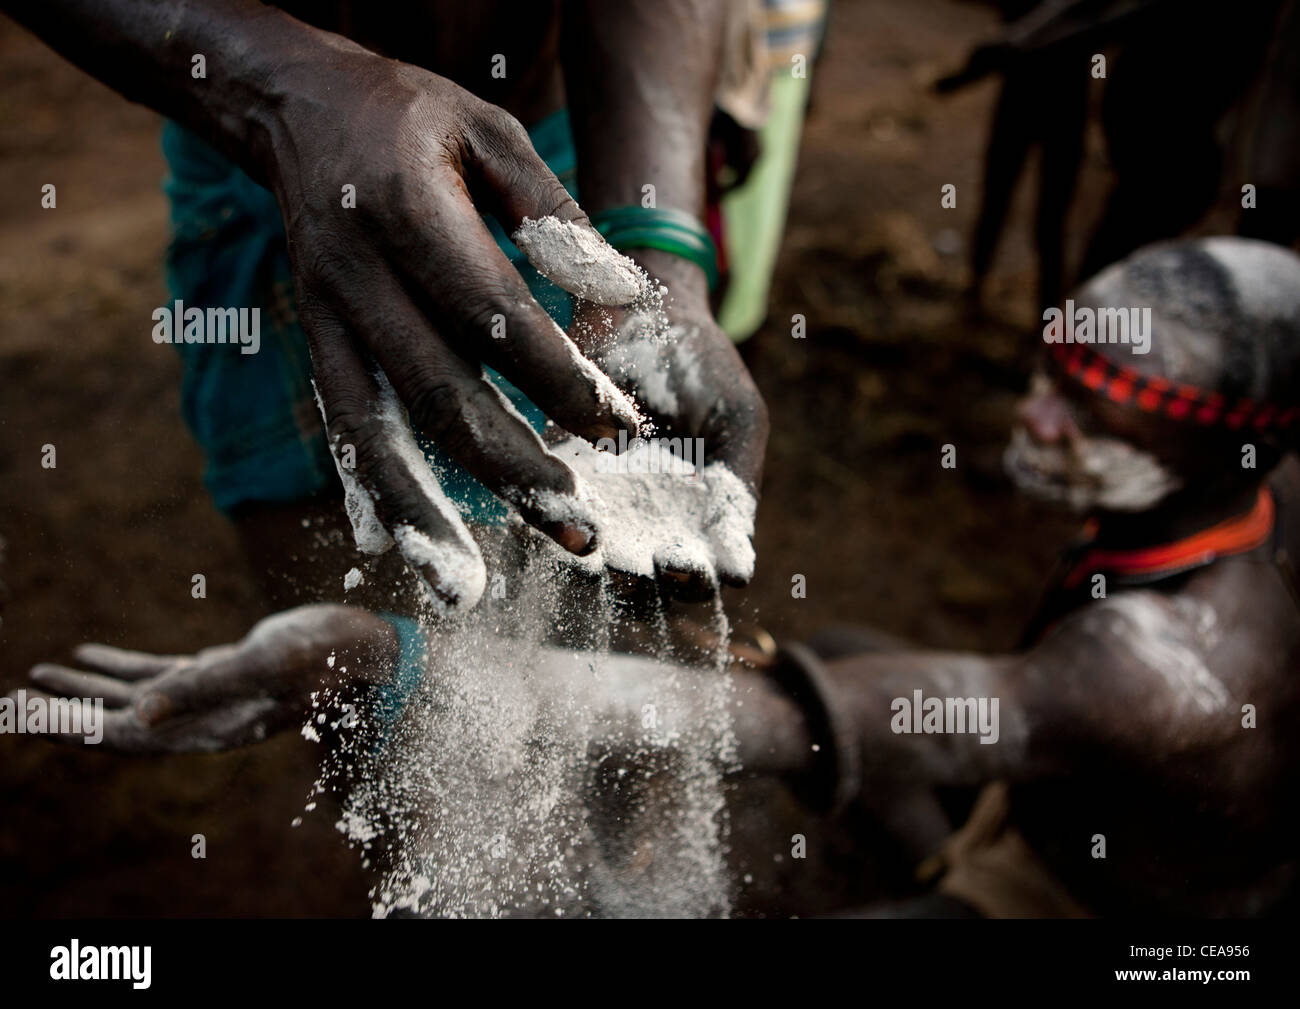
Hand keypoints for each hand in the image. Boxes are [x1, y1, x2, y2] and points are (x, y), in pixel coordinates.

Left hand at [17, 605, 397, 752]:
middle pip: (117, 724)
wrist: (365, 643)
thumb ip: (202, 688)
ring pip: (131, 698)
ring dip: (83, 691)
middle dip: (62, 714)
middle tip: (5, 704)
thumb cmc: (323, 652)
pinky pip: (155, 674)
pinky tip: (87, 654)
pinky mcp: (218, 672)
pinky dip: (119, 667)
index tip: (19, 717)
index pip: (124, 737)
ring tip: (32, 678)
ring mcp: (210, 698)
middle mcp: (204, 722)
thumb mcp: (263, 663)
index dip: (69, 728)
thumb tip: (137, 715)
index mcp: (210, 729)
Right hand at [260, 48, 646, 611]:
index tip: (618, 429)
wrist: (298, 112)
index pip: (493, 315)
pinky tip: (405, 555)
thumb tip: (623, 303)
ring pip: (376, 435)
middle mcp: (356, 277)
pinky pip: (344, 434)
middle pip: (439, 394)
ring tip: (470, 589)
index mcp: (407, 212)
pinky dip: (374, 496)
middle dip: (512, 473)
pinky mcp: (317, 347)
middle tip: (577, 533)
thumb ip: (556, 215)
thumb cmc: (414, 118)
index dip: (557, 379)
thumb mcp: (492, 131)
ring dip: (428, 517)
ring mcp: (326, 319)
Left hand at [570, 249, 768, 594]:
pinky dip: (552, 519)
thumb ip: (737, 492)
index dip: (692, 583)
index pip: (696, 576)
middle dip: (642, 584)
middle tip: (639, 570)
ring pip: (594, 552)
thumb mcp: (739, 423)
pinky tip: (555, 525)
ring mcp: (599, 499)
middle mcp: (646, 520)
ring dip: (596, 563)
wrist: (643, 305)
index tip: (686, 568)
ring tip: (600, 560)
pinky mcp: (556, 468)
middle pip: (642, 579)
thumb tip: (737, 575)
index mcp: (696, 520)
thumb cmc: (704, 365)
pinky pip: (549, 506)